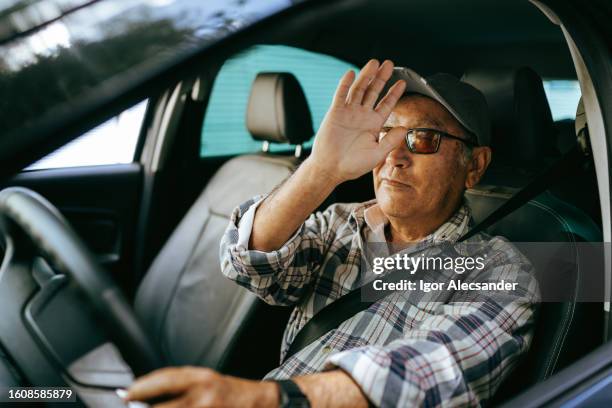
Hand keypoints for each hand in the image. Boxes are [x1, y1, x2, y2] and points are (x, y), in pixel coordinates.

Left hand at [125, 367, 277, 407]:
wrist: (261, 403)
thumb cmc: (230, 392)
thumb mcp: (204, 380)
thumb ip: (177, 386)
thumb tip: (145, 395)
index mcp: (200, 378)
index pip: (165, 379)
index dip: (141, 387)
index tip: (125, 394)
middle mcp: (203, 395)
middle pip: (164, 406)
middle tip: (128, 407)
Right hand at [308, 59, 406, 182]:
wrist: (331, 168)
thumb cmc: (353, 165)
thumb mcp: (377, 154)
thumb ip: (390, 141)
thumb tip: (404, 128)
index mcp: (373, 124)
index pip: (386, 104)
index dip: (394, 93)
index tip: (402, 83)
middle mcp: (362, 116)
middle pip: (374, 92)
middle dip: (381, 78)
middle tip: (389, 64)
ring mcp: (348, 112)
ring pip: (359, 89)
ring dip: (366, 76)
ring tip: (374, 63)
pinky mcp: (335, 112)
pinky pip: (341, 95)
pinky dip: (345, 84)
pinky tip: (351, 73)